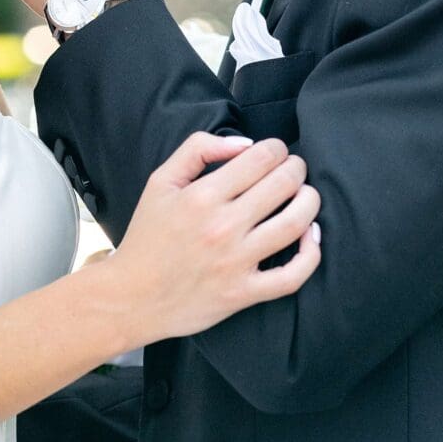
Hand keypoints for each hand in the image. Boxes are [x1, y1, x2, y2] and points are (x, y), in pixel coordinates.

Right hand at [111, 132, 320, 340]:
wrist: (131, 298)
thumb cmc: (147, 238)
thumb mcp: (160, 182)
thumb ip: (198, 150)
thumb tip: (244, 143)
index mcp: (202, 196)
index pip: (261, 158)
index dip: (277, 149)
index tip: (275, 153)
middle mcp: (222, 226)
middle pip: (284, 184)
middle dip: (296, 169)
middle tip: (293, 170)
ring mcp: (236, 262)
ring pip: (296, 223)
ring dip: (310, 201)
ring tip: (306, 196)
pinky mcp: (244, 293)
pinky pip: (292, 276)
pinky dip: (311, 254)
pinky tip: (310, 237)